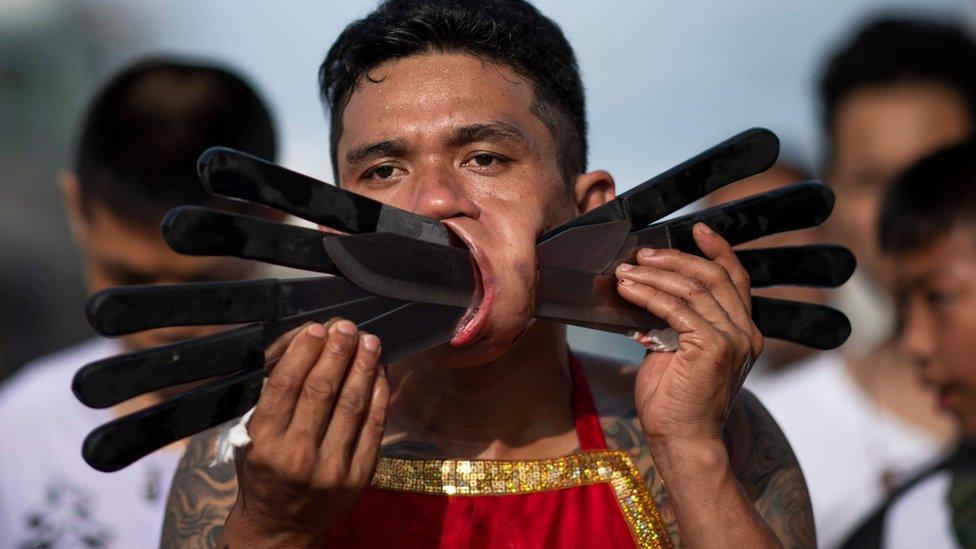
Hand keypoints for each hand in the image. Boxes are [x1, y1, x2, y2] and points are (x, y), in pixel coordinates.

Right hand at [219, 319, 388, 547]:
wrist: (282, 526)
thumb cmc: (264, 472)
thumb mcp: (250, 437)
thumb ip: (272, 398)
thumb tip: (304, 346)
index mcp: (264, 442)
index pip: (286, 385)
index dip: (304, 351)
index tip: (317, 328)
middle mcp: (296, 455)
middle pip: (322, 390)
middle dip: (337, 351)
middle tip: (347, 326)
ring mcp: (331, 468)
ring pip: (352, 404)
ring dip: (363, 366)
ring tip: (369, 341)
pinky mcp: (358, 476)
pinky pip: (373, 427)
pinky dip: (378, 395)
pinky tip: (379, 373)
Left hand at [615, 223, 762, 448]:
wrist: (682, 441)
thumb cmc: (674, 403)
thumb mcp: (676, 352)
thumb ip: (673, 323)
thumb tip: (646, 292)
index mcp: (743, 333)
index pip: (735, 280)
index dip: (718, 250)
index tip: (698, 228)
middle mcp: (746, 333)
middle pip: (713, 277)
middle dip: (675, 259)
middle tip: (642, 253)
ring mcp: (733, 340)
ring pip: (693, 289)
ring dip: (655, 275)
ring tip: (626, 270)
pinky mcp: (713, 348)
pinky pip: (678, 310)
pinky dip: (650, 295)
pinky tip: (628, 289)